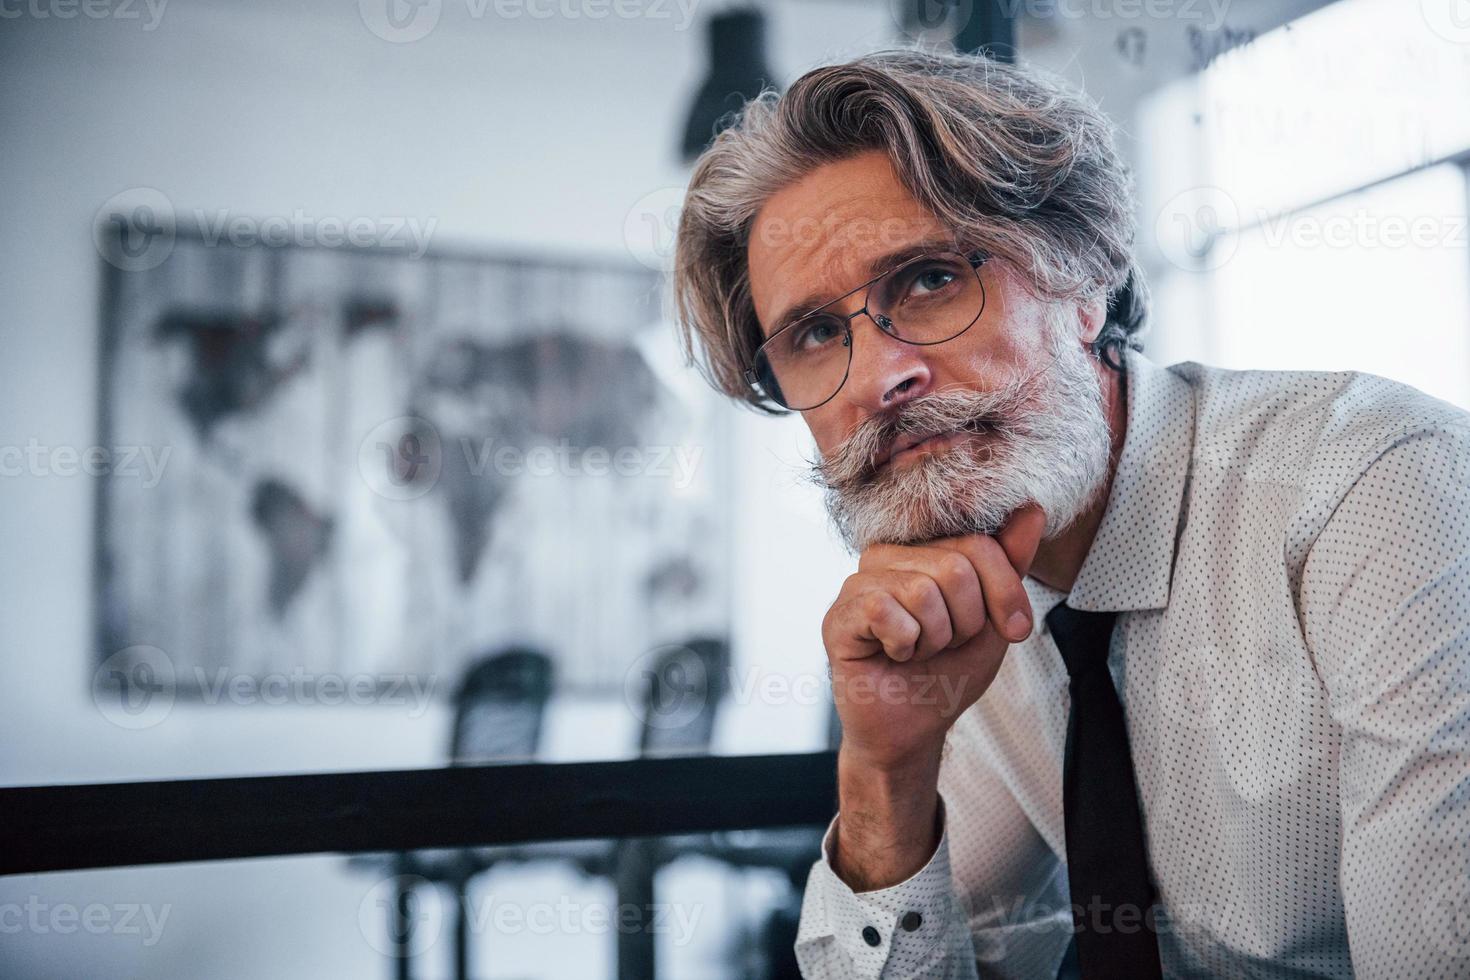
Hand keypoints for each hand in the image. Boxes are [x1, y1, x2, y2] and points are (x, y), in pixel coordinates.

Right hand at [822, 504, 1045, 773]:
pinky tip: (893, 655)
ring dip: (935, 639)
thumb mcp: (994, 618)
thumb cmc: (948, 671)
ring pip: (922, 591)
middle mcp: (887, 557)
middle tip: (945, 645)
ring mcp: (858, 584)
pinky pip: (885, 612)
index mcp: (923, 550)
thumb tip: (1032, 510)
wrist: (913, 729)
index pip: (979, 544)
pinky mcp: (838, 616)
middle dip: (966, 622)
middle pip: (954, 567)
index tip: (1014, 629)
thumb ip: (1009, 565)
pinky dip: (904, 646)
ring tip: (918, 651)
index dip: (1005, 592)